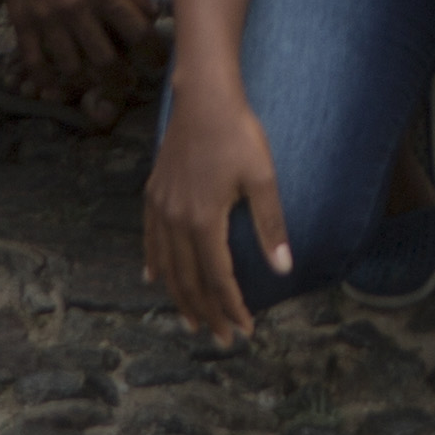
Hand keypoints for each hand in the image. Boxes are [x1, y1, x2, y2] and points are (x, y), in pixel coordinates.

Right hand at [0, 0, 163, 128]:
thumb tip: (151, 14)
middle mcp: (75, 9)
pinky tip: (59, 84)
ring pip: (72, 69)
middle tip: (129, 84)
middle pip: (105, 61)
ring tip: (98, 82)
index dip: (153, 53)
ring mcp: (46, 19)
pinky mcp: (21, 22)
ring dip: (89, 82)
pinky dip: (48, 79)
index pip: (137, 33)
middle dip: (122, 79)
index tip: (158, 61)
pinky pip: (35, 63)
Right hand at [144, 75, 290, 341]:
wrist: (202, 97)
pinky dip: (154, 264)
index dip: (232, 308)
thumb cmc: (238, 134)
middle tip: (222, 338)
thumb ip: (271, 226)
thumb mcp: (262, 178)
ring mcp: (161, 208)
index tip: (245, 329)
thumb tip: (283, 269)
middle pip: (189, 281)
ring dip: (179, 297)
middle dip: (207, 313)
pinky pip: (150, 240)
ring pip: (167, 267)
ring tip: (192, 320)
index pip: (218, 279)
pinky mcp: (153, 194)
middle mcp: (176, 221)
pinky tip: (154, 278)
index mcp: (204, 222)